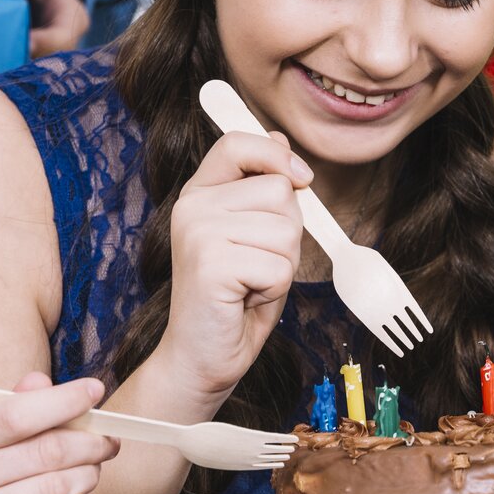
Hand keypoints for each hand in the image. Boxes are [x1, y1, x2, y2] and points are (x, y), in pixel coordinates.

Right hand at [0, 373, 116, 493]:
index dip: (62, 400)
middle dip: (88, 443)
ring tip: (91, 475)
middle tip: (106, 443)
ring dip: (86, 478)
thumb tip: (42, 381)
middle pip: (44, 451)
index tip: (95, 391)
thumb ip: (4, 413)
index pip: (14, 414)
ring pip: (52, 489)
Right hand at [155, 128, 309, 408]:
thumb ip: (263, 188)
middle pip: (280, 192)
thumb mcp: (255, 234)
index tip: (300, 179)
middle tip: (256, 266)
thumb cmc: (235, 299)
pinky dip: (274, 289)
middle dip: (287, 234)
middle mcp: (192, 206)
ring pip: (286, 231)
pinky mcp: (210, 263)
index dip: (276, 156)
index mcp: (199, 193)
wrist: (202, 357)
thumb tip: (279, 137)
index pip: (238, 143)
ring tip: (250, 283)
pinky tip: (245, 300)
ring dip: (283, 265)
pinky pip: (279, 266)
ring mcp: (198, 232)